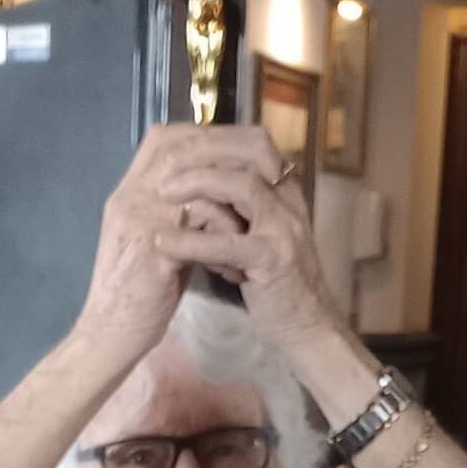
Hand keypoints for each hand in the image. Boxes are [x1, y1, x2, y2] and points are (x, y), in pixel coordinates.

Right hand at [70, 125, 250, 367]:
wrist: (110, 337)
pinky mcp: (155, 248)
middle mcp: (130, 198)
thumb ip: (172, 214)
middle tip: (263, 174)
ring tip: (249, 230)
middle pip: (185, 148)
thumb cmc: (135, 296)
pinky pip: (205, 220)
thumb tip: (209, 193)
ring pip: (202, 182)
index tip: (235, 155)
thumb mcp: (151, 243)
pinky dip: (227, 237)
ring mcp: (140, 219)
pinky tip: (233, 264)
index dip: (204, 137)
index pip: (164, 138)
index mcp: (127, 194)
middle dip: (231, 156)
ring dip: (234, 203)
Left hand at [148, 126, 344, 352]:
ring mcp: (283, 228)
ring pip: (241, 186)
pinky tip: (164, 243)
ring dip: (197, 184)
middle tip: (163, 164)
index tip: (175, 149)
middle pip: (248, 153)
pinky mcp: (273, 260)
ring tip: (161, 193)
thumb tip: (194, 195)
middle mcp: (288, 201)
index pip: (251, 144)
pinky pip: (228, 242)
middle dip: (202, 152)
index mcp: (283, 193)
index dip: (213, 140)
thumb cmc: (273, 285)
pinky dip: (192, 241)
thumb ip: (232, 214)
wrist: (305, 327)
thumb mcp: (253, 238)